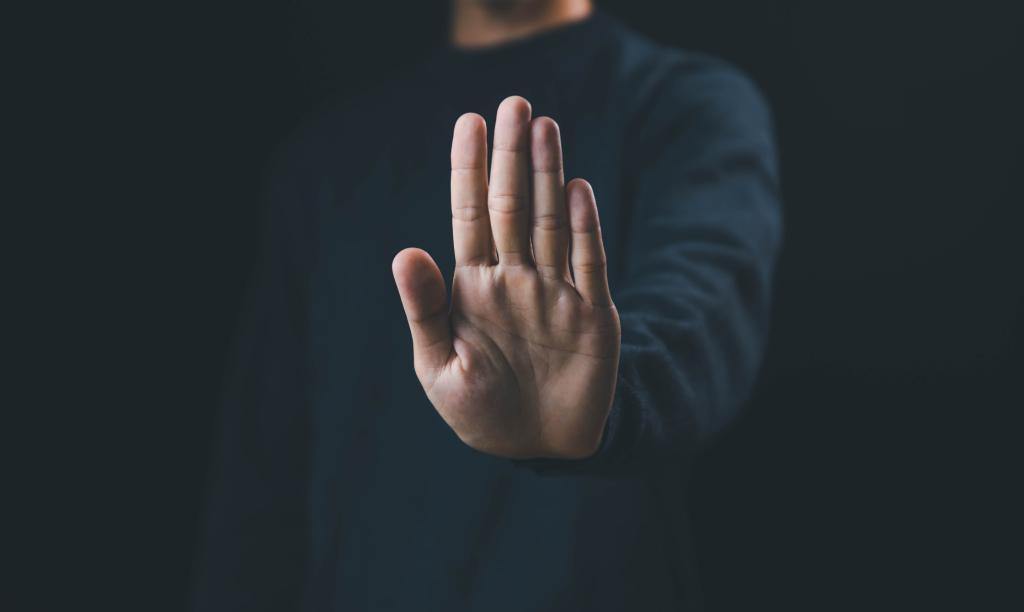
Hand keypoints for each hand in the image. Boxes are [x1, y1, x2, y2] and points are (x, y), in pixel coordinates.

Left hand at [392, 96, 619, 459]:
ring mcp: (556, 293)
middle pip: (513, 206)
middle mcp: (515, 279)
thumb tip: (404, 251)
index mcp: (474, 287)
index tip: (468, 122)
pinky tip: (577, 190)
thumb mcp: (439, 367)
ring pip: (551, 224)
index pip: (470, 215)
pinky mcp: (593, 315)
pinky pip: (589, 264)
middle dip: (511, 157)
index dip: (469, 170)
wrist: (538, 447)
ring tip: (543, 128)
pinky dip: (583, 229)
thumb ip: (424, 309)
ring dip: (549, 177)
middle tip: (513, 104)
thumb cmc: (480, 411)